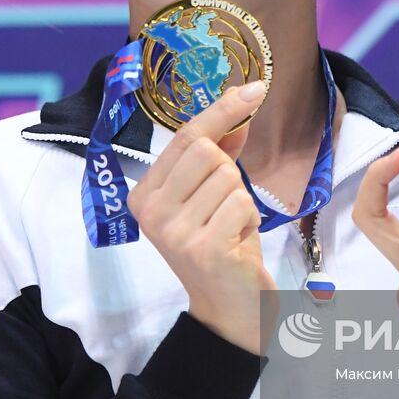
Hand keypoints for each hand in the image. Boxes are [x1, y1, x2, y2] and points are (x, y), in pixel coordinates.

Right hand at [130, 81, 275, 353]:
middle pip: (206, 150)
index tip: (254, 88)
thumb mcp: (213, 195)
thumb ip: (220, 151)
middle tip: (227, 205)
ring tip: (231, 228)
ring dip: (242, 199)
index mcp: (143, 194)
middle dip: (230, 169)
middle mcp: (150, 211)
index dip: (222, 110)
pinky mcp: (203, 247)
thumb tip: (240, 104)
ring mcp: (173, 231)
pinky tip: (238, 242)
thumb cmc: (222, 246)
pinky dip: (250, 219)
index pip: (185, 136)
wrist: (229, 310)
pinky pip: (242, 203)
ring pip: (228, 176)